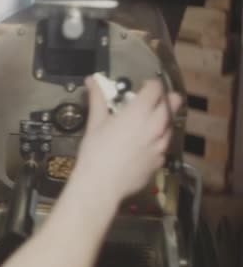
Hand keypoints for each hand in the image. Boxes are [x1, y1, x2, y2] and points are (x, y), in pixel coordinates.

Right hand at [71, 77, 182, 201]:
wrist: (101, 185)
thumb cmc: (96, 154)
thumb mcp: (95, 123)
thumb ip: (97, 98)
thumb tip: (92, 81)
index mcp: (139, 112)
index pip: (156, 88)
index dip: (150, 84)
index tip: (141, 87)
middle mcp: (156, 126)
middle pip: (173, 102)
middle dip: (162, 98)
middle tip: (148, 102)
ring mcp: (161, 144)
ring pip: (170, 124)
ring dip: (161, 119)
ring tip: (144, 124)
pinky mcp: (160, 160)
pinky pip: (164, 145)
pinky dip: (156, 140)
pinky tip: (141, 146)